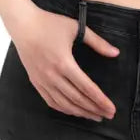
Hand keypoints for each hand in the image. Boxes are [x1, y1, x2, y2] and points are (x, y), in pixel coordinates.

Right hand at [9, 3, 118, 121]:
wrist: (23, 24)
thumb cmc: (51, 23)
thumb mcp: (77, 28)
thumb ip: (97, 42)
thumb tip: (116, 53)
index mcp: (64, 63)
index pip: (87, 88)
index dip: (100, 100)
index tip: (112, 109)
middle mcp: (52, 75)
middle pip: (77, 99)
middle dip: (94, 109)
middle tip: (108, 116)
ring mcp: (42, 80)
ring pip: (64, 104)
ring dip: (80, 112)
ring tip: (94, 116)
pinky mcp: (35, 82)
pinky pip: (51, 101)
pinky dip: (64, 109)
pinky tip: (73, 111)